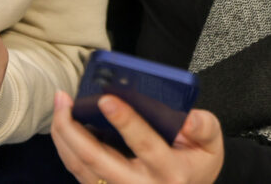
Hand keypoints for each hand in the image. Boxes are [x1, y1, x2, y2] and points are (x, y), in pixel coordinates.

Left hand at [50, 90, 224, 183]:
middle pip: (99, 161)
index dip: (125, 122)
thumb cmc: (195, 164)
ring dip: (64, 136)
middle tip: (64, 100)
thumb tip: (189, 117)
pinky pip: (78, 172)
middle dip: (74, 130)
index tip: (106, 99)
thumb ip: (204, 126)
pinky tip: (63, 124)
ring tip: (59, 105)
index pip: (145, 145)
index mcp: (170, 172)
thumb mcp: (211, 145)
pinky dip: (66, 147)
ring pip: (82, 168)